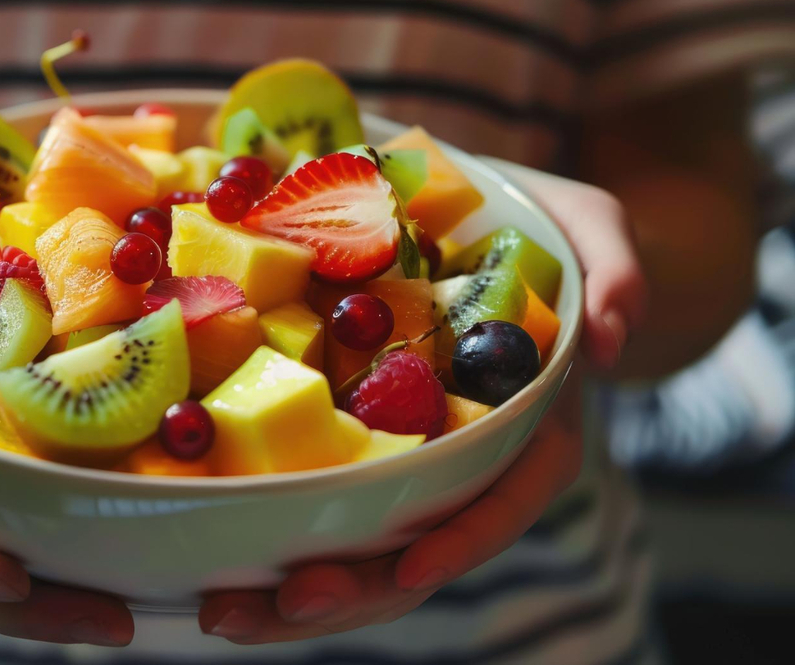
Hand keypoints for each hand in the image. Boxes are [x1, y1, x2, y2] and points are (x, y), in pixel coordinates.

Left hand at [199, 163, 646, 643]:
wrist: (445, 210)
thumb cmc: (525, 219)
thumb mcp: (583, 221)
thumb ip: (612, 266)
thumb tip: (610, 339)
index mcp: (524, 419)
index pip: (511, 491)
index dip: (469, 535)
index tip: (413, 565)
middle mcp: (462, 454)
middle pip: (422, 546)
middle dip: (360, 588)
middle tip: (283, 601)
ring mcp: (401, 457)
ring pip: (362, 547)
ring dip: (296, 593)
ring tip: (222, 612)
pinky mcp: (343, 442)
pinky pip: (313, 504)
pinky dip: (267, 541)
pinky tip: (209, 571)